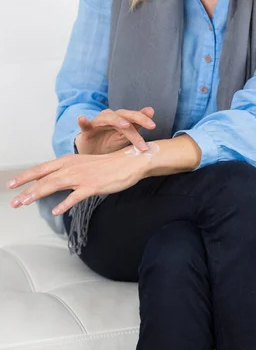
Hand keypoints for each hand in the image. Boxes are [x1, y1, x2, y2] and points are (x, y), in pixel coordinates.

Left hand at [6, 146, 148, 215]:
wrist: (128, 162)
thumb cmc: (106, 165)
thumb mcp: (83, 165)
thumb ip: (67, 173)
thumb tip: (51, 182)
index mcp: (68, 161)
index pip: (41, 169)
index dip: (25, 177)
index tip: (11, 184)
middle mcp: (72, 167)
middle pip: (44, 178)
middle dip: (26, 189)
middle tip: (14, 201)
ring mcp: (82, 176)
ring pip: (54, 185)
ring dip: (38, 194)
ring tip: (25, 202)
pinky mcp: (92, 186)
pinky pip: (75, 196)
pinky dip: (64, 204)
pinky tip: (56, 211)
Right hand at [76, 107, 155, 154]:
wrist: (93, 152)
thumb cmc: (111, 142)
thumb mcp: (126, 136)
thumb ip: (137, 124)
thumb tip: (151, 110)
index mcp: (123, 119)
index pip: (135, 117)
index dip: (144, 120)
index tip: (153, 126)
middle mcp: (112, 118)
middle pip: (124, 115)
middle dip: (137, 119)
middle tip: (149, 126)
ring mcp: (99, 123)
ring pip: (108, 118)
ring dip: (116, 120)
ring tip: (124, 124)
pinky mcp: (87, 130)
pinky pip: (85, 124)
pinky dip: (83, 121)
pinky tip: (82, 118)